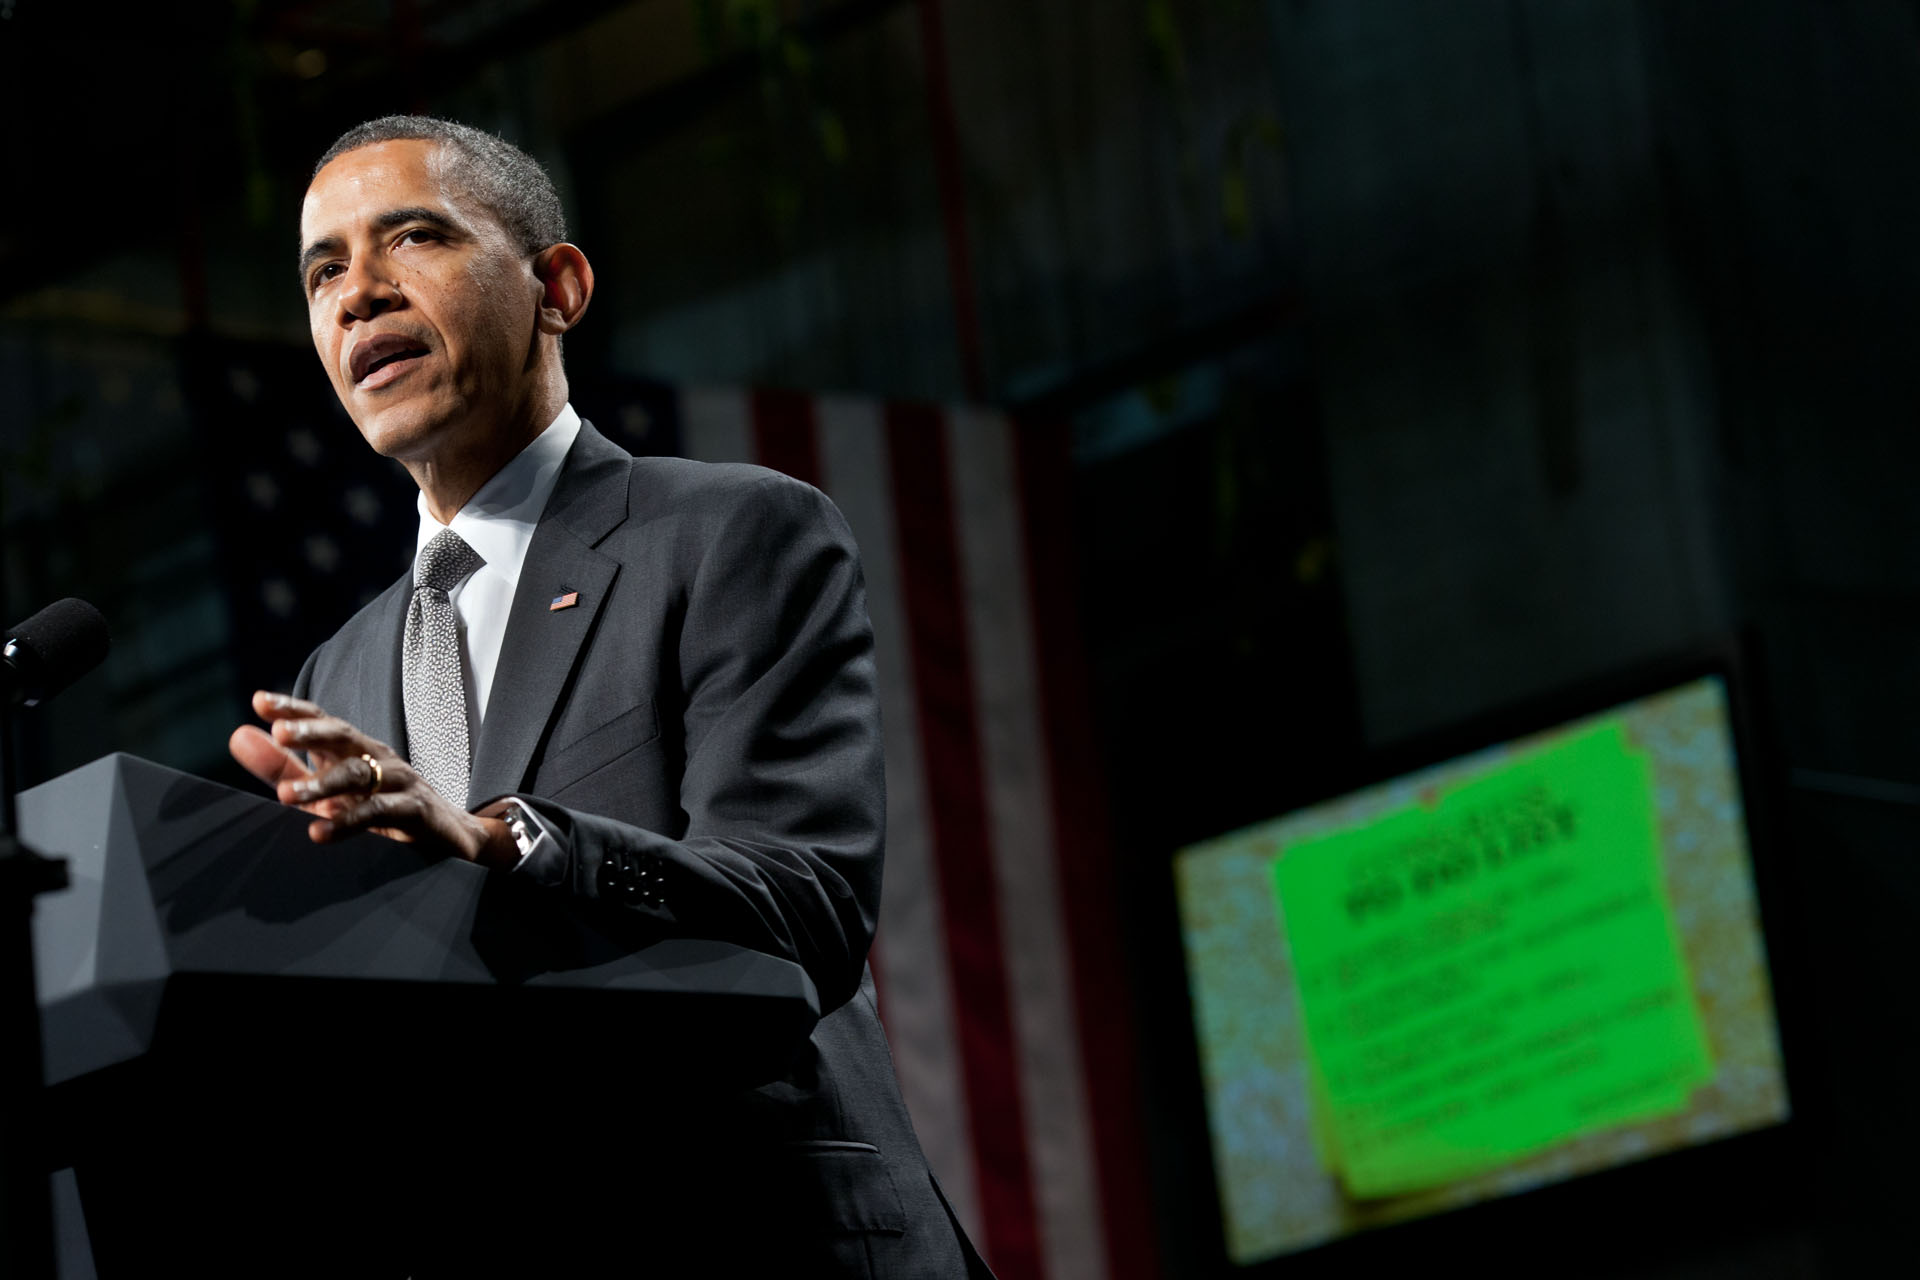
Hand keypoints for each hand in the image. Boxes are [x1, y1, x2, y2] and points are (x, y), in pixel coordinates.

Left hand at [228, 691, 519, 869]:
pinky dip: (348, 823)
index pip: (323, 720)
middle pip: (343, 735)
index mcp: (355, 749)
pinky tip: (319, 832)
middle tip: (280, 733)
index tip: (260, 702)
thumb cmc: (381, 811)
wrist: (450, 838)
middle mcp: (377, 757)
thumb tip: (237, 735)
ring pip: (359, 775)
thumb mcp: (326, 791)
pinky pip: (379, 812)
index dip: (294, 709)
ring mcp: (399, 781)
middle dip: (312, 732)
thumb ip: (282, 767)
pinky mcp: (416, 811)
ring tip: (285, 796)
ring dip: (322, 784)